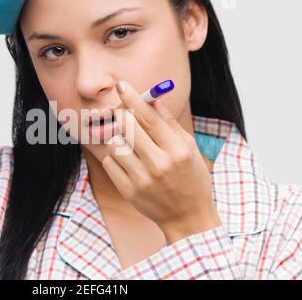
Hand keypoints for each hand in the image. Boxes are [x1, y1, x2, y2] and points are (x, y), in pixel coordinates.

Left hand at [102, 81, 221, 244]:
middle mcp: (158, 164)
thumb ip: (169, 123)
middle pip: (127, 126)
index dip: (132, 98)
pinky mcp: (128, 191)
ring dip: (119, 137)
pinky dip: (115, 157)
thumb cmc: (191, 178)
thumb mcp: (190, 148)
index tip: (122, 86)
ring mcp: (141, 179)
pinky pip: (110, 162)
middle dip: (123, 114)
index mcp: (176, 150)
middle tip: (125, 113)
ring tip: (131, 143)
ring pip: (115, 143)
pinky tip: (129, 161)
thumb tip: (152, 100)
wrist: (187, 217)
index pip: (148, 116)